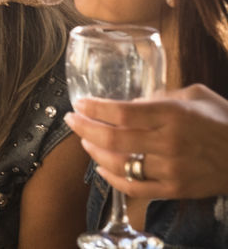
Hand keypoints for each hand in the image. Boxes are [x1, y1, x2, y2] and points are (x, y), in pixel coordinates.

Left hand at [65, 84, 227, 200]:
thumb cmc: (222, 120)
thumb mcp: (195, 95)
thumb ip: (160, 96)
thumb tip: (129, 103)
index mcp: (173, 115)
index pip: (122, 113)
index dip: (94, 109)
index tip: (79, 103)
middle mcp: (169, 143)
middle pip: (114, 138)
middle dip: (84, 127)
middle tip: (72, 119)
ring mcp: (171, 169)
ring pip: (120, 164)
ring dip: (95, 152)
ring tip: (85, 140)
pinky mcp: (175, 190)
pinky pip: (135, 189)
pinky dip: (113, 180)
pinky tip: (102, 168)